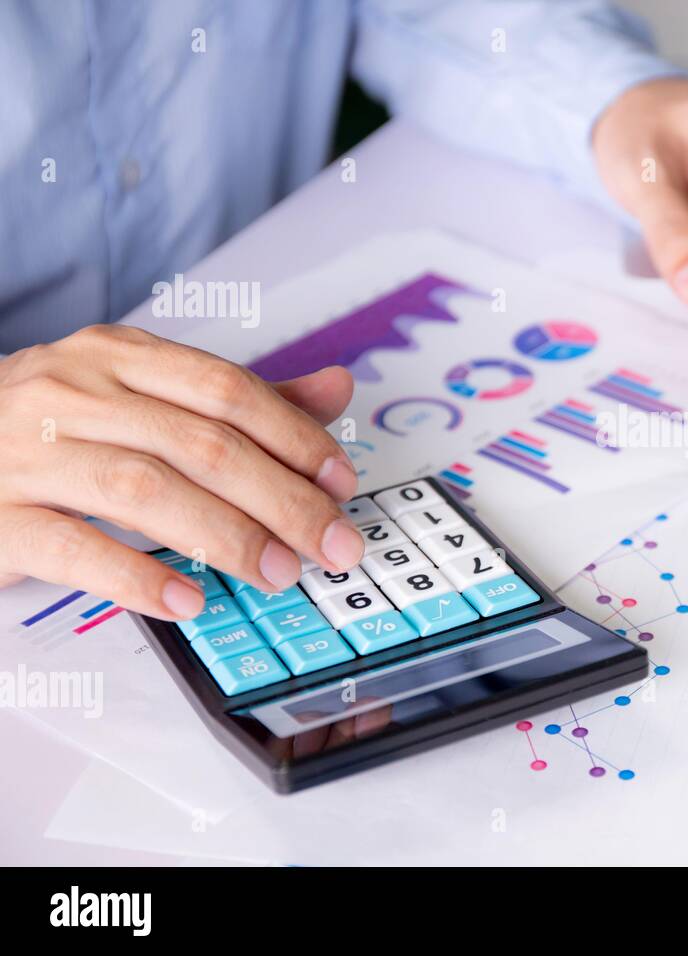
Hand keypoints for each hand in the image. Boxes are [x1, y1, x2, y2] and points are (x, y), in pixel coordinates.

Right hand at [0, 325, 365, 620]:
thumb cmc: (53, 429)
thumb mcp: (141, 397)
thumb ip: (238, 399)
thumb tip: (337, 386)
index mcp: (118, 355)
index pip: (227, 389)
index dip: (295, 437)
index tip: (342, 483)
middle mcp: (71, 391)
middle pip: (201, 443)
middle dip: (282, 499)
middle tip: (333, 544)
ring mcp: (25, 450)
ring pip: (146, 489)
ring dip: (227, 537)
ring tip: (277, 573)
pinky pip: (72, 545)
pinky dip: (138, 576)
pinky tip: (188, 601)